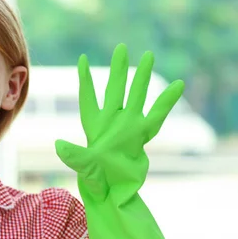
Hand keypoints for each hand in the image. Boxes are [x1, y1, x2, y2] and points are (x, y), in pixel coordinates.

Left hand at [55, 43, 183, 201]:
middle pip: (115, 89)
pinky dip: (166, 101)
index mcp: (93, 125)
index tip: (82, 59)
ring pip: (136, 95)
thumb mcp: (83, 165)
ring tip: (148, 56)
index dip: (85, 79)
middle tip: (121, 47)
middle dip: (118, 69)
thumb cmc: (96, 179)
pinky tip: (177, 85)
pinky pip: (157, 114)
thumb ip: (74, 155)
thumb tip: (59, 145)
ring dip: (142, 77)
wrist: (114, 191)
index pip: (88, 96)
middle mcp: (111, 121)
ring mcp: (128, 125)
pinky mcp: (143, 134)